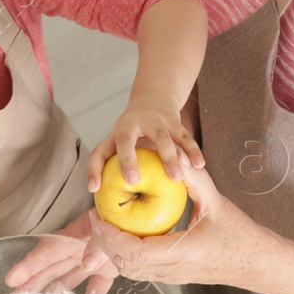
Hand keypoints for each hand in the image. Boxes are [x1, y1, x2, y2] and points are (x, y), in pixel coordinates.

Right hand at [3, 213, 117, 293]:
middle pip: (51, 268)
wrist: (147, 207)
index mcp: (77, 233)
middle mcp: (80, 247)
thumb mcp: (110, 220)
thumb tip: (86, 263)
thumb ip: (99, 242)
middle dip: (32, 284)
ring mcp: (93, 259)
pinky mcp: (109, 268)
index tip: (13, 278)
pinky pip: (96, 288)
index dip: (29, 264)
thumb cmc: (124, 208)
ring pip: (68, 279)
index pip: (48, 250)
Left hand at [86, 91, 204, 191]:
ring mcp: (154, 121)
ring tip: (176, 177)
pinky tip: (199, 165)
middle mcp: (131, 124)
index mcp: (115, 133)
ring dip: (169, 157)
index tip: (94, 189)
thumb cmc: (130, 132)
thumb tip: (97, 196)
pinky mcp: (174, 122)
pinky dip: (192, 150)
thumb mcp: (116, 142)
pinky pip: (185, 137)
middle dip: (129, 159)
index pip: (100, 151)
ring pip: (162, 138)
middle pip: (126, 140)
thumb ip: (107, 166)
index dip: (94, 170)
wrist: (153, 98)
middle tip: (133, 180)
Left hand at [87, 162, 271, 286]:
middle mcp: (173, 270)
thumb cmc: (241, 235)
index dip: (110, 236)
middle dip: (104, 244)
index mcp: (182, 253)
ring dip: (113, 252)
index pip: (134, 251)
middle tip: (96, 218)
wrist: (257, 263)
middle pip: (125, 265)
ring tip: (106, 227)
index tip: (99, 216)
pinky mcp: (174, 278)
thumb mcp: (217, 203)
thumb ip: (194, 178)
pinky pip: (142, 272)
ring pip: (131, 272)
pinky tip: (125, 237)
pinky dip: (127, 257)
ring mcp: (172, 278)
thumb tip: (174, 155)